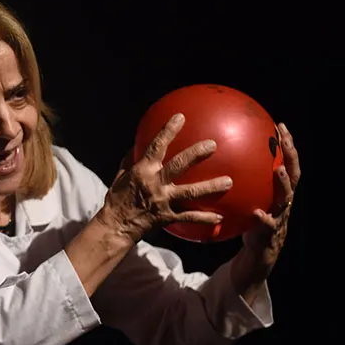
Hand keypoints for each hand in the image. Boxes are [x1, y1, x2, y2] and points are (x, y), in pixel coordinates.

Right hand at [99, 113, 233, 242]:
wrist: (115, 226)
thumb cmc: (117, 200)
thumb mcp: (120, 177)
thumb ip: (130, 161)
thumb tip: (137, 145)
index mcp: (142, 171)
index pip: (156, 147)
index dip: (168, 131)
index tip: (180, 117)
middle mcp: (154, 184)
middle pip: (178, 165)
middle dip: (196, 154)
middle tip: (212, 145)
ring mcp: (163, 201)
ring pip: (190, 192)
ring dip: (210, 186)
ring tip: (228, 182)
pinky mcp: (167, 216)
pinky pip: (189, 217)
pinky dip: (205, 218)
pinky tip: (220, 218)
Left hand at [240, 122, 301, 279]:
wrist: (257, 256)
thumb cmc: (249, 224)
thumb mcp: (247, 202)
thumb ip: (242, 185)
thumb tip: (221, 161)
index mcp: (278, 193)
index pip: (287, 163)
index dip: (287, 146)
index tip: (280, 126)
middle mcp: (284, 202)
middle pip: (294, 175)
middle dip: (291, 156)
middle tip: (284, 140)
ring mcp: (279, 218)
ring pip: (286, 199)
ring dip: (284, 184)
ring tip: (279, 170)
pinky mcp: (269, 235)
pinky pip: (267, 226)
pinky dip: (263, 219)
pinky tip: (256, 212)